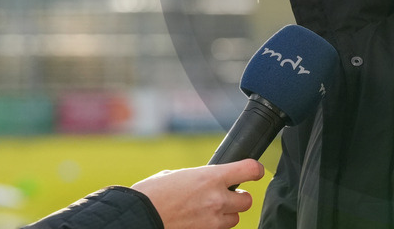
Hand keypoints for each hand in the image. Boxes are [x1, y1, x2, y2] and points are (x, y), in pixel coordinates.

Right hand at [131, 159, 264, 228]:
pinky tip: (200, 221)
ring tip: (209, 211)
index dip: (255, 170)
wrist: (137, 217)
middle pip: (247, 200)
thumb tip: (206, 179)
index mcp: (211, 177)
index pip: (250, 170)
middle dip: (238, 198)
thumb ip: (199, 177)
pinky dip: (214, 227)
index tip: (255, 171)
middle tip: (226, 196)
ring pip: (235, 219)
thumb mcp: (177, 175)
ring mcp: (212, 220)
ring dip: (227, 215)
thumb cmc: (151, 194)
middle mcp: (216, 198)